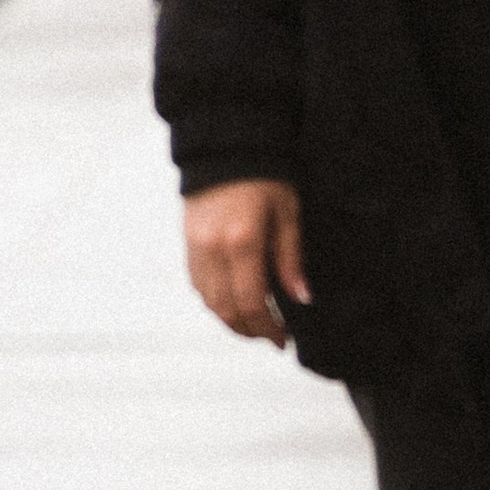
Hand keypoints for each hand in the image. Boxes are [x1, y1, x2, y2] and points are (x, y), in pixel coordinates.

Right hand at [184, 179, 309, 344]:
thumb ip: (291, 260)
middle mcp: (213, 248)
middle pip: (226, 309)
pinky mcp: (187, 244)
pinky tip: (234, 304)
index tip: (282, 340)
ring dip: (230, 321)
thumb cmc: (264, 178)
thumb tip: (301, 299)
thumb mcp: (288, 215)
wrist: (225, 149)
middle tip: (270, 338)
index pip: (251, 302)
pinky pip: (198, 285)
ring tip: (255, 326)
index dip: (267, 329)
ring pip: (208, 302)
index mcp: (242, 241)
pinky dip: (215, 302)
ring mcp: (195, 247)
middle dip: (249, 331)